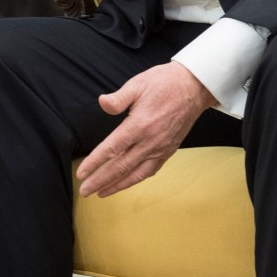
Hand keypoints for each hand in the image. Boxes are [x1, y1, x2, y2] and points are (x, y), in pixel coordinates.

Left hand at [75, 61, 216, 197]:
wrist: (194, 87)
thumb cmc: (165, 83)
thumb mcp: (138, 84)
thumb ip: (119, 98)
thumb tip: (102, 103)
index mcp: (139, 125)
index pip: (112, 149)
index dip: (95, 162)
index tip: (82, 173)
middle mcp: (150, 141)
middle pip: (121, 167)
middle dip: (101, 181)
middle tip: (85, 190)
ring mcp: (160, 148)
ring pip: (136, 174)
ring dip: (117, 185)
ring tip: (101, 193)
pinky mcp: (169, 150)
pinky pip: (150, 170)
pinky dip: (136, 179)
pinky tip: (126, 182)